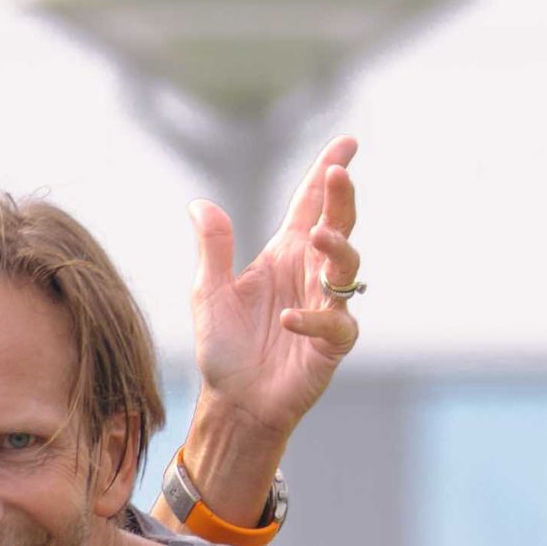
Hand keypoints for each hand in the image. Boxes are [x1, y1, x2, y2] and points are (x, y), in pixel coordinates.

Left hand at [188, 140, 362, 446]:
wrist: (234, 402)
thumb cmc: (224, 349)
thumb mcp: (207, 294)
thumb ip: (211, 250)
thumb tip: (199, 204)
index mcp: (283, 254)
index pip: (310, 205)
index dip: (327, 173)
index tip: (347, 143)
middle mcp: (308, 274)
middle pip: (337, 225)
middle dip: (342, 198)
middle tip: (340, 173)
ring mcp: (325, 306)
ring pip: (346, 266)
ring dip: (336, 248)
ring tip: (317, 237)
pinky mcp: (331, 343)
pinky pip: (334, 325)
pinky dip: (314, 320)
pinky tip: (289, 319)